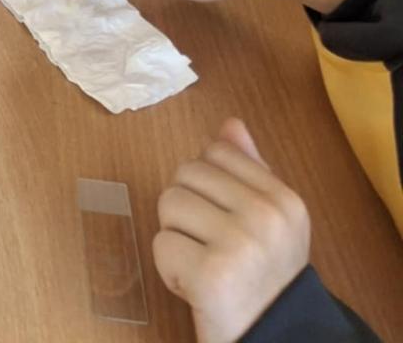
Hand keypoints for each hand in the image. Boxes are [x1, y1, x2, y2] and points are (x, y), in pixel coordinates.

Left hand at [153, 119, 309, 342]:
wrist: (277, 341)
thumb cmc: (264, 281)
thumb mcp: (271, 223)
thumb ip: (251, 171)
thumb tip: (230, 125)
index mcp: (284, 199)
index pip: (216, 152)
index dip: (207, 186)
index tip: (225, 221)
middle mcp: (266, 217)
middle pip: (185, 174)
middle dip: (187, 211)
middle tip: (211, 248)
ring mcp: (239, 244)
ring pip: (169, 204)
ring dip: (176, 239)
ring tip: (203, 267)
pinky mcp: (211, 275)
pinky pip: (162, 244)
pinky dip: (170, 271)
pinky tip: (196, 289)